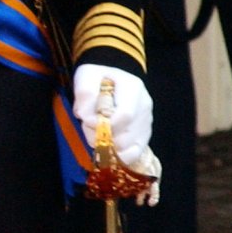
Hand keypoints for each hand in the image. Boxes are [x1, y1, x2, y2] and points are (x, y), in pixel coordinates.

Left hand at [72, 62, 159, 201]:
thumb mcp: (86, 77)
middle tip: (89, 126)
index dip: (104, 125)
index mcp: (133, 88)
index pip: (124, 115)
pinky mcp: (144, 134)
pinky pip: (134, 153)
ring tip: (97, 132)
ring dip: (107, 146)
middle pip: (126, 135)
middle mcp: (145, 106)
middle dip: (102, 137)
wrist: (111, 78)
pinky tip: (107, 149)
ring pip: (129, 147)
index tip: (86, 120)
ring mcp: (146, 121)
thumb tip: (86, 116)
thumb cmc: (98, 77)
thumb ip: (84, 94)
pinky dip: (119, 156)